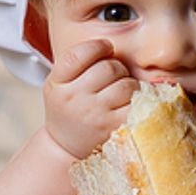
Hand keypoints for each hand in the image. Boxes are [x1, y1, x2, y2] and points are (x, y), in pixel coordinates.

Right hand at [43, 38, 137, 158]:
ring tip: (119, 93)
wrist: (66, 148)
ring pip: (126, 84)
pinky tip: (129, 104)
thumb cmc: (68, 110)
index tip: (105, 48)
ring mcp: (94, 114)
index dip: (97, 46)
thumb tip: (110, 46)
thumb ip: (77, 64)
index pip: (78, 54)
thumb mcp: (59, 85)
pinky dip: (138, 101)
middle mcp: (73, 99)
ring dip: (129, 85)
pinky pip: (137, 103)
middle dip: (117, 68)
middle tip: (113, 78)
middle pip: (108, 67)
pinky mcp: (114, 127)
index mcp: (57, 84)